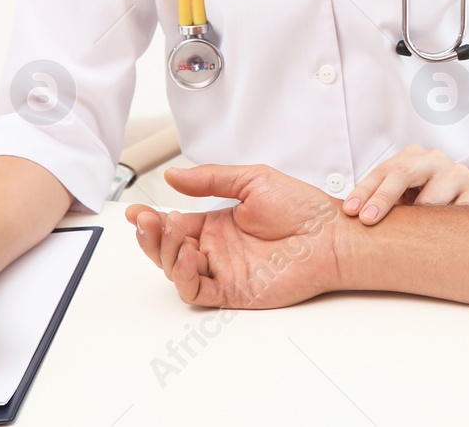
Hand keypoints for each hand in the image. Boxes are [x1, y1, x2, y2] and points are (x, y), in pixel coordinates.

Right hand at [124, 165, 344, 308]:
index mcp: (219, 224)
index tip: (137, 209)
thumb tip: (173, 175)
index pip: (176, 224)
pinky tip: (188, 256)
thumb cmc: (303, 208)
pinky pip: (197, 291)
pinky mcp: (233, 292)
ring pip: (177, 271)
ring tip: (168, 231)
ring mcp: (223, 272)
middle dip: (152, 236)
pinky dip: (185, 277)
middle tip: (146, 220)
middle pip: (170, 250)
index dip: (154, 219)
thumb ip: (211, 180)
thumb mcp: (253, 181)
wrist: (331, 235)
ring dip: (165, 253)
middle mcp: (217, 250)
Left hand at [342, 145, 468, 224]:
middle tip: (367, 220)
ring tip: (412, 236)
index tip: (350, 212)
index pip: (383, 172)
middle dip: (383, 197)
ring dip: (418, 219)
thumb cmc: (426, 202)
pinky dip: (446, 226)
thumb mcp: (403, 199)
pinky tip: (441, 236)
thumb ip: (380, 204)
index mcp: (411, 158)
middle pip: (403, 172)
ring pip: (431, 198)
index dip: (364, 191)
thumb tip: (345, 222)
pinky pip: (457, 212)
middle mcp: (434, 160)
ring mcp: (458, 173)